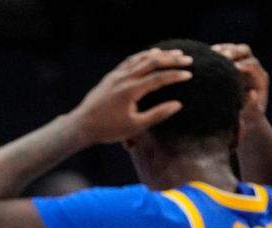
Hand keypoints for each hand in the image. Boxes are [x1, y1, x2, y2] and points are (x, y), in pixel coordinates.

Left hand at [68, 47, 192, 145]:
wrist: (82, 125)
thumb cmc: (108, 130)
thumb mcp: (135, 127)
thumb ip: (157, 115)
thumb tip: (178, 104)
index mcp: (130, 91)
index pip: (158, 78)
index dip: (175, 75)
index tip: (189, 75)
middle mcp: (123, 78)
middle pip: (151, 62)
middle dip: (171, 60)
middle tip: (188, 59)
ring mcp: (116, 75)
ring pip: (141, 59)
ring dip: (159, 55)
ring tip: (175, 54)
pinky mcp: (111, 76)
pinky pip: (130, 61)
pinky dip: (144, 56)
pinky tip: (152, 55)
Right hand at [212, 43, 268, 122]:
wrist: (240, 121)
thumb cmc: (245, 122)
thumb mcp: (250, 118)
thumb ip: (252, 107)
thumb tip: (252, 93)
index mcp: (260, 79)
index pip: (254, 66)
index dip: (245, 65)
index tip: (234, 68)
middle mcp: (251, 69)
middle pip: (245, 52)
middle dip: (234, 52)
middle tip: (223, 55)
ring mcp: (240, 65)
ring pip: (235, 49)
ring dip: (224, 49)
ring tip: (211, 52)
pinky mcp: (229, 66)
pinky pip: (223, 53)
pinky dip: (215, 52)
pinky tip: (203, 56)